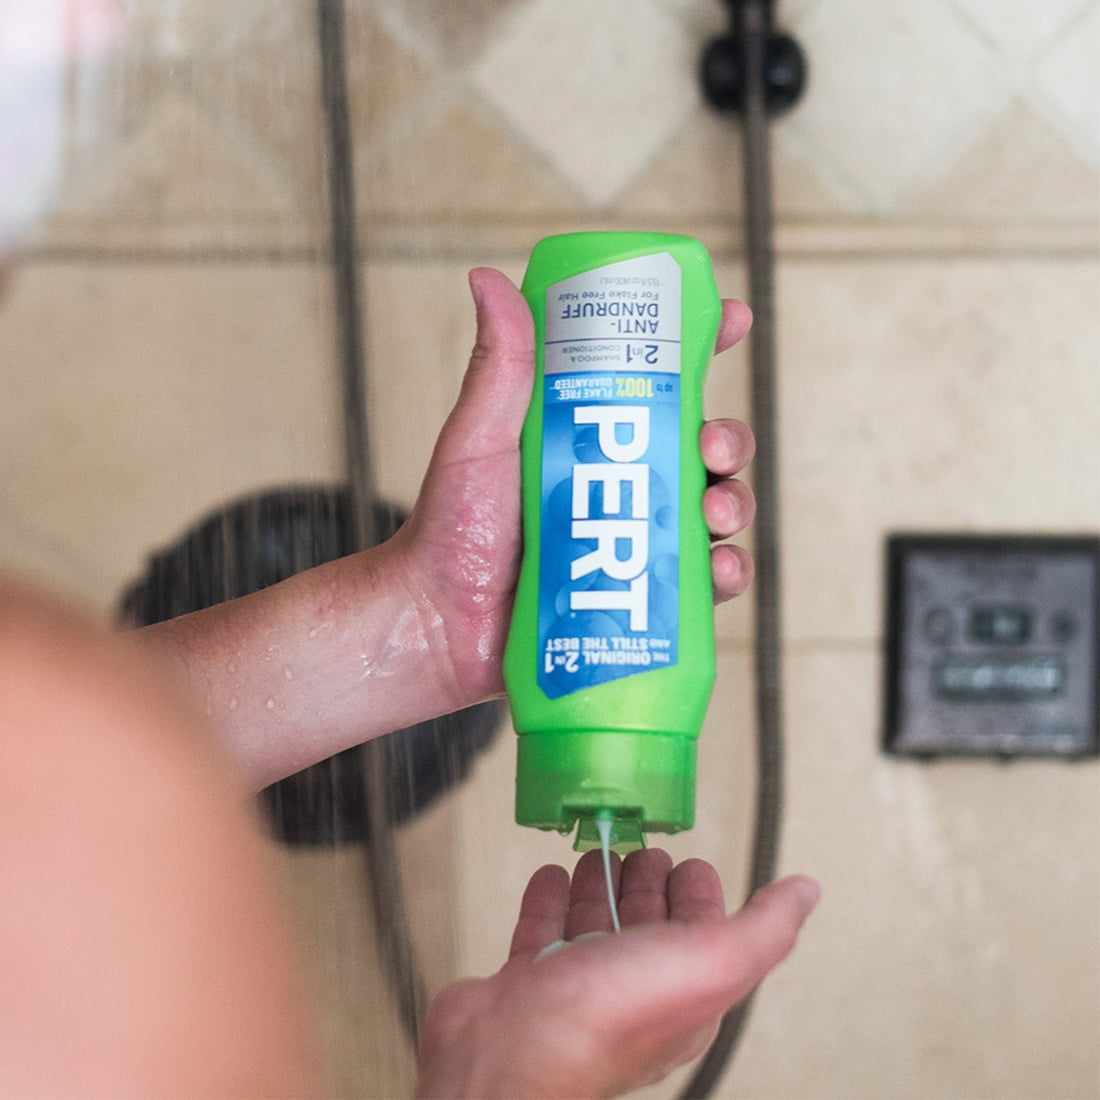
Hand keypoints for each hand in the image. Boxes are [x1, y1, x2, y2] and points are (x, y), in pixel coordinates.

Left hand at [139, 268, 755, 788]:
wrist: (437, 623)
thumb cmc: (449, 526)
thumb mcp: (478, 437)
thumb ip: (499, 367)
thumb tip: (488, 277)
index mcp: (589, 433)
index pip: (656, 380)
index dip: (702, 345)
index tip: (731, 321)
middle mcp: (620, 482)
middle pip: (702, 446)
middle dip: (729, 439)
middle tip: (713, 447)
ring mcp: (634, 539)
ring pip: (713, 509)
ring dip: (734, 503)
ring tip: (715, 513)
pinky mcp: (640, 596)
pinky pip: (701, 582)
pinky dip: (723, 573)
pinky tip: (715, 571)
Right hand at [416, 850, 818, 1098]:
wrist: (512, 1048)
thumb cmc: (608, 1017)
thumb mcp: (712, 960)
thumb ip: (764, 927)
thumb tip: (806, 893)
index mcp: (683, 991)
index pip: (701, 931)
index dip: (700, 892)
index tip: (691, 860)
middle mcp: (631, 989)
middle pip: (646, 923)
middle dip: (648, 881)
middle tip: (644, 846)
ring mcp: (577, 984)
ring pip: (593, 922)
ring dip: (599, 884)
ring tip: (598, 853)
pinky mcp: (529, 977)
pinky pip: (541, 928)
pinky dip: (547, 897)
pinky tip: (551, 877)